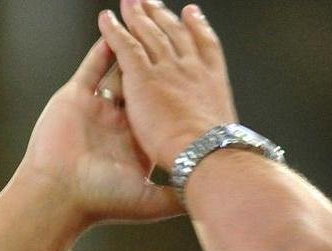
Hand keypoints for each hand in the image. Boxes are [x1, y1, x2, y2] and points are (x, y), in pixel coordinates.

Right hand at [13, 37, 181, 226]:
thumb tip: (204, 195)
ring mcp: (98, 110)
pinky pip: (93, 67)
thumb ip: (176, 195)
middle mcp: (121, 124)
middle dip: (159, 63)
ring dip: (134, 49)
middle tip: (175, 41)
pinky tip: (116, 30)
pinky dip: (104, 48)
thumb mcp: (149, 202)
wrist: (59, 197)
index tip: (194, 77)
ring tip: (149, 27)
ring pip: (120, 71)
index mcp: (139, 143)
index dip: (179, 92)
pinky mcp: (76, 99)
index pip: (165, 109)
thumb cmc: (100, 201)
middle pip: (146, 85)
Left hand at [99, 1, 237, 169]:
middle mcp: (190, 68)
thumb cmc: (216, 153)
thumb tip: (213, 137)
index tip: (192, 15)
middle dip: (161, 15)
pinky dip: (114, 30)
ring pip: (149, 34)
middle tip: (151, 2)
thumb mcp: (224, 135)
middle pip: (174, 33)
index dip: (197, 27)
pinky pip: (125, 46)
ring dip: (137, 15)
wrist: (206, 154)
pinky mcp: (143, 76)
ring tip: (130, 3)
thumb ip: (213, 127)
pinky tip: (106, 20)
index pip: (205, 46)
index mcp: (212, 83)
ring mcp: (167, 69)